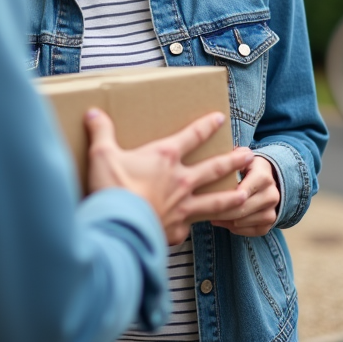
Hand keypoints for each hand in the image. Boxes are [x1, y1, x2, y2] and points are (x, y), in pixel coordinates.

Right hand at [84, 109, 253, 244]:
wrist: (119, 228)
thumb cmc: (111, 188)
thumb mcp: (102, 154)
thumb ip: (101, 132)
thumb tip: (92, 112)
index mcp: (165, 158)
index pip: (192, 136)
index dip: (206, 126)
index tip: (220, 118)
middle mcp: (181, 181)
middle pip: (214, 168)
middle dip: (232, 160)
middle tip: (250, 155)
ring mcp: (183, 207)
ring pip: (215, 201)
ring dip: (231, 196)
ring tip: (245, 194)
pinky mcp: (177, 230)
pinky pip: (191, 226)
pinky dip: (196, 226)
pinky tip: (201, 228)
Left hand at [208, 155, 279, 236]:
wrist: (270, 179)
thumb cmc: (250, 167)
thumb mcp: (243, 156)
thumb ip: (231, 155)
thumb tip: (217, 156)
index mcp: (263, 176)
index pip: (243, 191)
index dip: (225, 196)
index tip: (208, 196)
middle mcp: (272, 194)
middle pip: (241, 209)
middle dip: (220, 210)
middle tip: (203, 209)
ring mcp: (272, 210)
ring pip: (243, 222)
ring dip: (225, 220)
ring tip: (210, 215)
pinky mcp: (269, 224)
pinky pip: (249, 231)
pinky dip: (234, 229)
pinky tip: (222, 221)